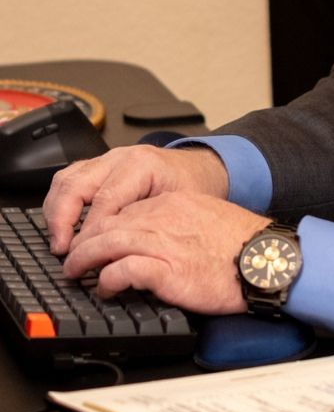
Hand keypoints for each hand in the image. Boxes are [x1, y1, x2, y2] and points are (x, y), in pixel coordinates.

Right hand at [44, 144, 228, 254]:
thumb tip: (123, 251)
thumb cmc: (193, 186)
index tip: (84, 254)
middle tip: (63, 250)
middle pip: (77, 185)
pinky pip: (69, 178)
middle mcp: (121, 157)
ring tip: (58, 240)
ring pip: (66, 180)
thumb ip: (151, 223)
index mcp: (143, 165)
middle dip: (63, 221)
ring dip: (55, 211)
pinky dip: (59, 201)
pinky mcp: (99, 165)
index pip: (106, 199)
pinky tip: (60, 224)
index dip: (91, 230)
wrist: (200, 167)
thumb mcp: (181, 205)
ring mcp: (107, 158)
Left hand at [60, 192, 268, 314]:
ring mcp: (164, 242)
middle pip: (109, 223)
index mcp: (177, 203)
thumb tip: (166, 239)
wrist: (267, 259)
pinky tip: (105, 289)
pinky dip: (107, 280)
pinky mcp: (166, 270)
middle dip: (86, 241)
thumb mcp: (211, 220)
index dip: (106, 226)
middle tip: (76, 257)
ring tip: (77, 272)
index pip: (127, 209)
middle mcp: (166, 217)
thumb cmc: (246, 246)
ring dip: (86, 260)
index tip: (98, 239)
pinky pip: (122, 271)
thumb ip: (184, 223)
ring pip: (107, 244)